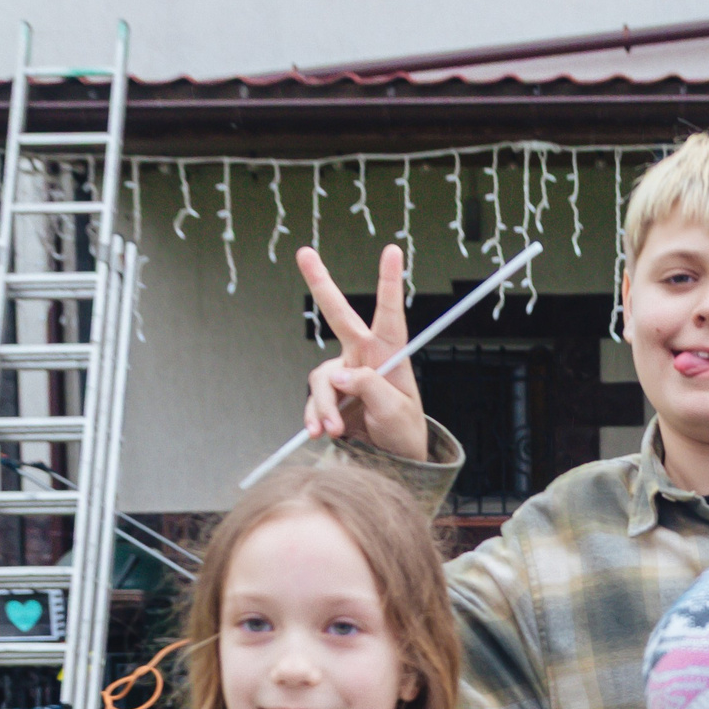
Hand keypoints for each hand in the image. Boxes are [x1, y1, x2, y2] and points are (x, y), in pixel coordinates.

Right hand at [296, 243, 428, 460]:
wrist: (392, 458)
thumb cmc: (403, 430)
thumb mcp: (395, 411)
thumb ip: (371, 388)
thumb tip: (341, 375)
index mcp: (389, 354)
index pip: (390, 314)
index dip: (389, 282)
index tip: (393, 251)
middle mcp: (363, 356)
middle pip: (339, 315)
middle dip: (321, 283)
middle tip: (305, 252)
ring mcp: (344, 374)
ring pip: (322, 379)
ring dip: (324, 406)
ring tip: (334, 430)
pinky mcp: (330, 394)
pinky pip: (314, 400)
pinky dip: (314, 416)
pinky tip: (318, 432)